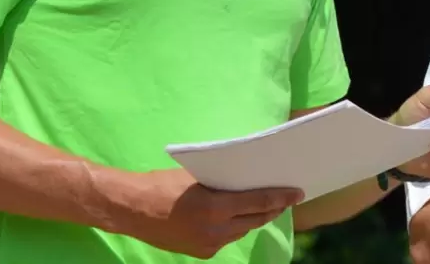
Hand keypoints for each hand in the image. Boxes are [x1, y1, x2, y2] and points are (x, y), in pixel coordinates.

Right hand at [100, 168, 303, 258]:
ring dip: (252, 219)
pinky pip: (225, 239)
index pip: (259, 202)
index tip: (297, 193)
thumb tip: (247, 180)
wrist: (132, 209)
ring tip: (262, 207)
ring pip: (241, 231)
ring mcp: (209, 245)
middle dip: (271, 210)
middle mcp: (216, 230)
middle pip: (255, 221)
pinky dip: (232, 228)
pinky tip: (233, 218)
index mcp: (216, 207)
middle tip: (285, 199)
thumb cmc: (162, 184)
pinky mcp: (201, 253)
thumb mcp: (196, 175)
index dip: (281, 198)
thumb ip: (223, 182)